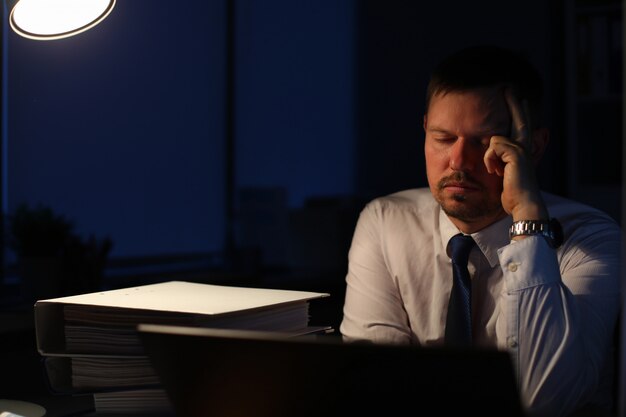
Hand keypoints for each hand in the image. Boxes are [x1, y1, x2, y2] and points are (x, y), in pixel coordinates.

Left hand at [483, 88, 547, 221]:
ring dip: (489, 158)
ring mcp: (521, 149)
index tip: (517, 97)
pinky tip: (496, 172)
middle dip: (514, 103)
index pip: (519, 126)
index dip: (519, 111)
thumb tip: (490, 147)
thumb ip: (499, 160)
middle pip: (519, 119)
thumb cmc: (510, 194)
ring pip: (495, 139)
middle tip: (508, 87)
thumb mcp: (502, 173)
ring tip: (496, 172)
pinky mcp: (516, 153)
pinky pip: (493, 147)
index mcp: (521, 150)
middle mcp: (524, 146)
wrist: (523, 204)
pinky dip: (490, 160)